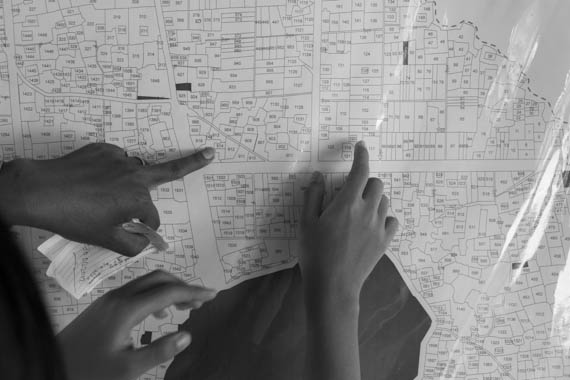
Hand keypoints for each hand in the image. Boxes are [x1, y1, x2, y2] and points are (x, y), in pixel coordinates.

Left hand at [0, 143, 214, 255]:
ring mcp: (118, 159)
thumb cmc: (74, 218)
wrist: (40, 191)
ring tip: (104, 192)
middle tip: (210, 152)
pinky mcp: (103, 149)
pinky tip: (92, 181)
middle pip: (169, 171)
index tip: (140, 233)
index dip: (146, 229)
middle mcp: (134, 175)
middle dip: (193, 162)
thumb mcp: (105, 239)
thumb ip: (133, 245)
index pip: (152, 218)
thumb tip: (147, 242)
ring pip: (134, 172)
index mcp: (138, 199)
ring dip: (128, 181)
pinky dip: (109, 171)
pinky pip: (114, 161)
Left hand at [57, 270, 216, 379]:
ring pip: (146, 283)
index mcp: (126, 309)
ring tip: (184, 306)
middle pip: (158, 278)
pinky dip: (154, 295)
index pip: (168, 292)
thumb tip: (187, 334)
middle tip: (200, 301)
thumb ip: (160, 350)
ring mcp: (109, 300)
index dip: (193, 292)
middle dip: (182, 286)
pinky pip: (135, 291)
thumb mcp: (128, 368)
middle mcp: (118, 297)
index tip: (212, 294)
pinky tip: (158, 314)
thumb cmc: (89, 372)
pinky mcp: (103, 306)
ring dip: (168, 289)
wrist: (53, 367)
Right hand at [300, 141, 398, 301]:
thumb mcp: (306, 223)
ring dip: (374, 198)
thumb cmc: (315, 253)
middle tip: (351, 192)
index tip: (360, 147)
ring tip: (359, 210)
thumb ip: (313, 196)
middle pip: (376, 184)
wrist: (333, 286)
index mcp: (346, 204)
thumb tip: (318, 176)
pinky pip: (392, 221)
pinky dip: (384, 217)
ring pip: (384, 201)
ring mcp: (378, 227)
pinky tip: (372, 225)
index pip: (359, 171)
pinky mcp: (384, 242)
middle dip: (365, 181)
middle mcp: (367, 211)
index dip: (361, 156)